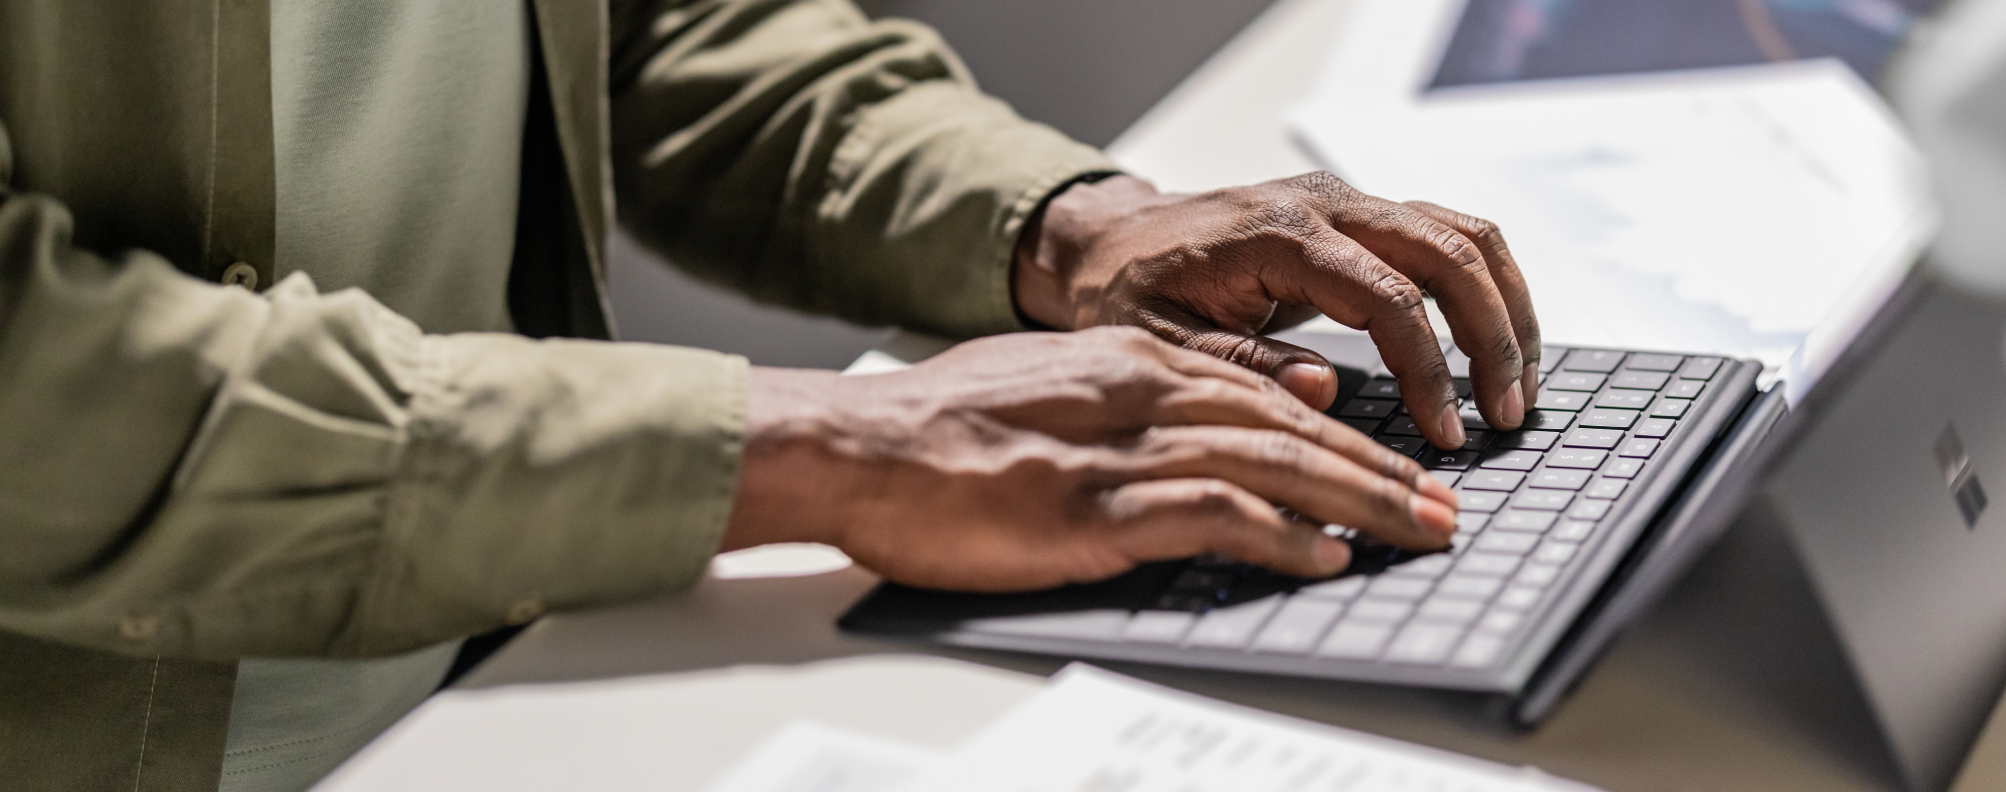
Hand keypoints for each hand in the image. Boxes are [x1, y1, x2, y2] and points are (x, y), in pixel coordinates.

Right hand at [722, 327, 1457, 591]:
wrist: (859, 445)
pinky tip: (1321, 556)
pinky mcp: (1093, 509)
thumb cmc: (939, 427)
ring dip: (1357, 500)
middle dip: (1377, 467)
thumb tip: (1218, 409)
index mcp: (1132, 362)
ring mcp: (1119, 451)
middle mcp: (1141, 394)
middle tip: (1440, 508)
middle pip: (1290, 424)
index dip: (1343, 431)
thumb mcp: (1050, 382)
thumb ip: (1137, 389)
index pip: (1265, 392)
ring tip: (1416, 533)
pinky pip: (1211, 513)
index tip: (1394, 466)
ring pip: (1272, 462)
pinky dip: (1278, 535)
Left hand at [1013, 173, 1540, 449]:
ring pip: (1465, 235)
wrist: (1113, 239)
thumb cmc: (1130, 291)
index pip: (1389, 298)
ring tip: (1518, 386)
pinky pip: (1450, 237)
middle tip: (1505, 415)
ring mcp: (1352, 203)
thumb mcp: (1159, 341)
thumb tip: (1324, 388)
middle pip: (1450, 254)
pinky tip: (1497, 347)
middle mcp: (1329, 205)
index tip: (1443, 434)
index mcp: (1280, 235)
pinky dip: (1488, 288)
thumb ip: (1239, 364)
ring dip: (1506, 308)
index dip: (1428, 371)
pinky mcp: (1364, 217)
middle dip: (1492, 338)